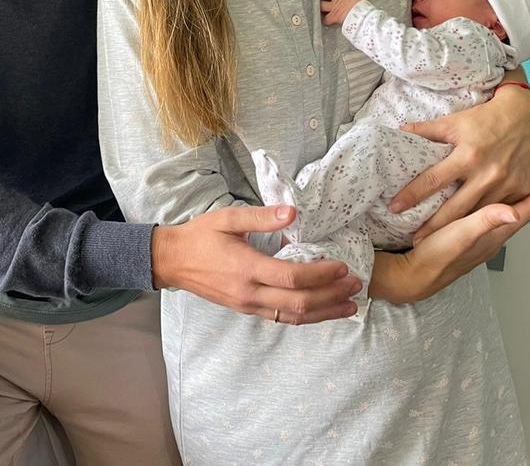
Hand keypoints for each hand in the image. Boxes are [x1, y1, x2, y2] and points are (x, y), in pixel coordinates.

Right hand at [151, 205, 361, 324]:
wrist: (173, 261)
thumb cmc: (200, 236)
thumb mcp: (226, 219)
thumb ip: (260, 217)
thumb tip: (292, 213)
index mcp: (246, 268)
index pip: (292, 277)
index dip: (321, 274)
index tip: (342, 266)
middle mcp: (249, 293)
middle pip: (299, 302)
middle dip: (331, 295)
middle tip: (356, 285)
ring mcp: (248, 306)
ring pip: (293, 317)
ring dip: (325, 312)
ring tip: (349, 306)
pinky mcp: (248, 310)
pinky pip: (282, 318)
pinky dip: (306, 317)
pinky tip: (323, 311)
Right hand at [369, 175, 529, 302]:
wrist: (416, 275)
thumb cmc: (438, 257)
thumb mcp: (462, 236)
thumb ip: (486, 222)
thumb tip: (514, 211)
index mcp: (495, 233)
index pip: (527, 210)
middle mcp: (493, 236)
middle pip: (522, 211)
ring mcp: (482, 238)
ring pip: (508, 214)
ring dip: (518, 198)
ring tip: (523, 182)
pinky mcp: (468, 237)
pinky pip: (492, 216)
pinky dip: (498, 203)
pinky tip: (489, 198)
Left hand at [391, 83, 529, 241]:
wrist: (525, 115)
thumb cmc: (488, 118)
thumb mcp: (454, 121)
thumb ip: (426, 130)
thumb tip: (400, 131)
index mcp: (468, 156)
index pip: (432, 180)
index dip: (412, 195)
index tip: (396, 207)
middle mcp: (487, 173)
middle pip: (454, 209)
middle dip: (432, 227)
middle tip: (414, 239)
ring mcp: (507, 184)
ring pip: (478, 215)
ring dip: (459, 229)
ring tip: (438, 241)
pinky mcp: (522, 189)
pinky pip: (502, 212)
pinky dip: (487, 221)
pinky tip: (471, 230)